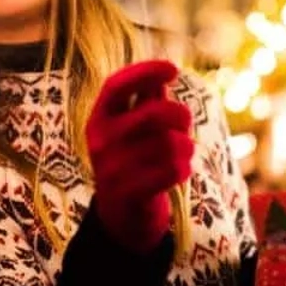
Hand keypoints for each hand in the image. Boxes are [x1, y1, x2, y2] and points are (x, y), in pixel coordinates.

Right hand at [86, 60, 194, 251]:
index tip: (173, 69)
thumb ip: (147, 100)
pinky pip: (172, 171)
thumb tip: (164, 71)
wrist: (121, 216)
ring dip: (186, 147)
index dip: (144, 72)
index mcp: (99, 119)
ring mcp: (111, 169)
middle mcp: (100, 142)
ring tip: (183, 152)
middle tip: (186, 122)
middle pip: (154, 114)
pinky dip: (184, 169)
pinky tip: (180, 171)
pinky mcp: (129, 194)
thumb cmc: (133, 159)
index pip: (116, 86)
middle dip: (181, 115)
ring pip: (170, 144)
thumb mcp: (133, 127)